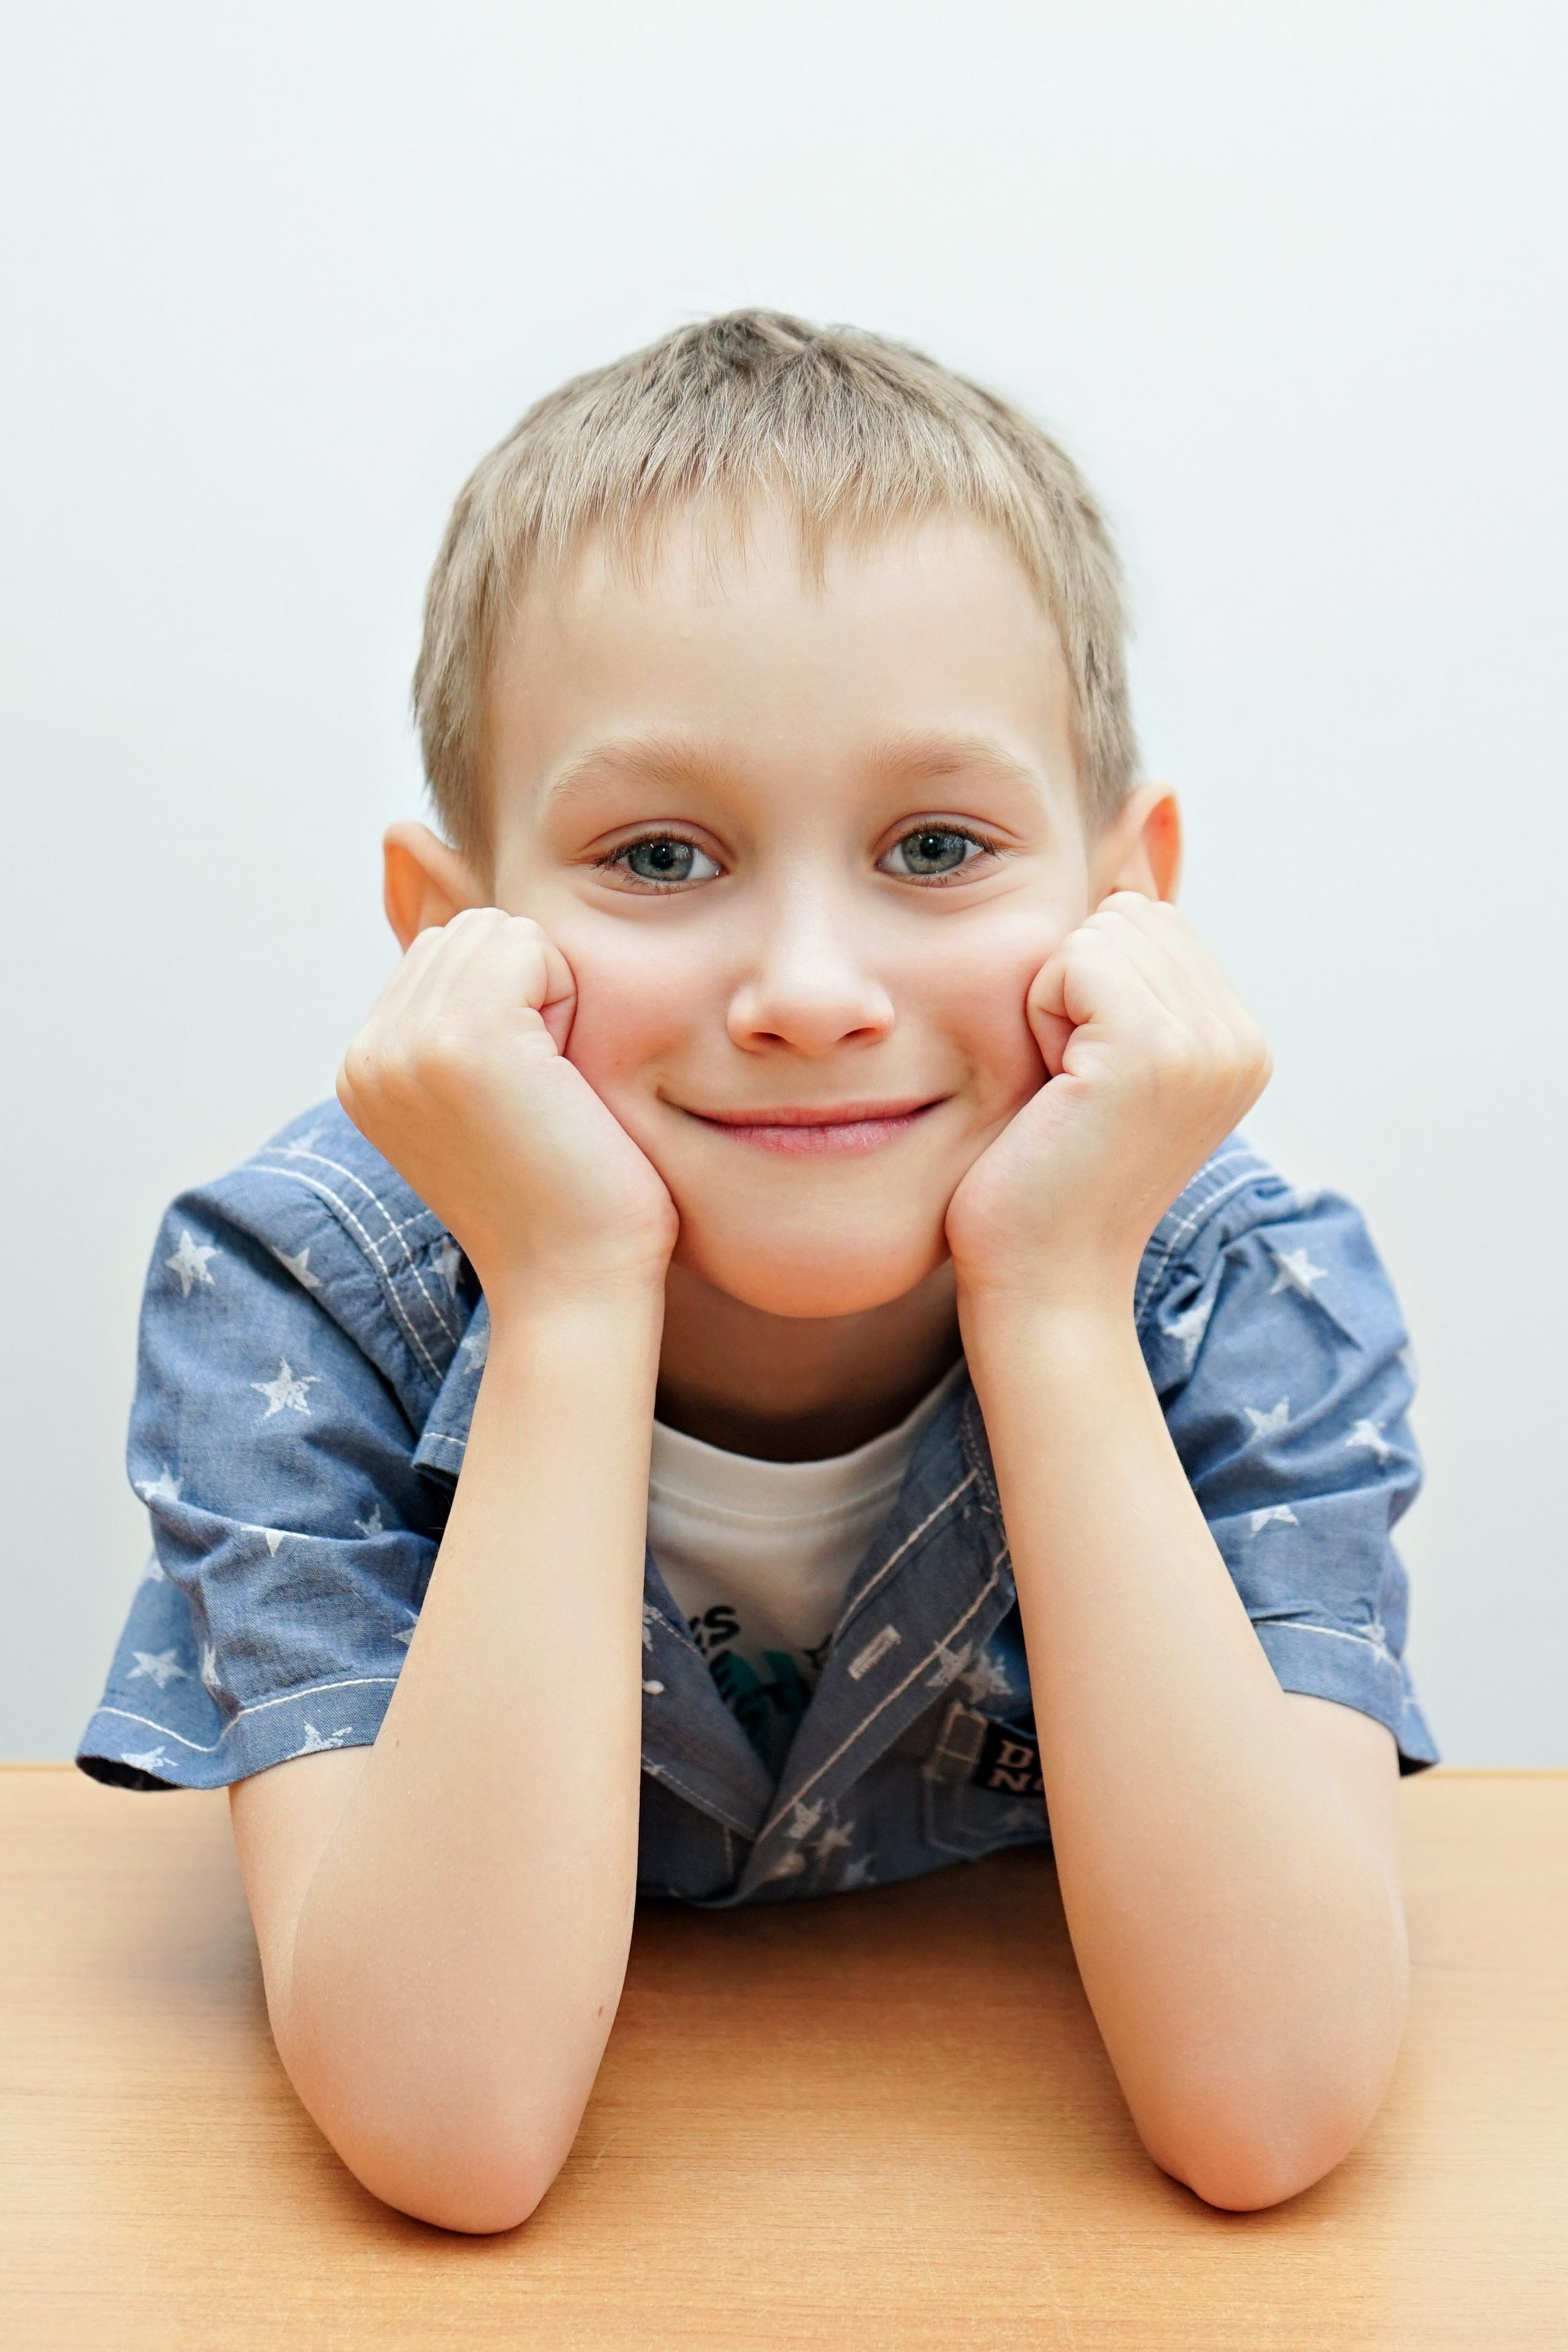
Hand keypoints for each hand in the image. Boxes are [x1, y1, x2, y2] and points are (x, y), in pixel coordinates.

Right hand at [338, 908, 677, 1304]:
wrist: (576, 1284)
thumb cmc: (563, 1197)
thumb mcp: (486, 1094)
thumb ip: (460, 1013)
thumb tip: (435, 877)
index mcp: (365, 1067)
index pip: (447, 951)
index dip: (514, 1004)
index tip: (521, 1097)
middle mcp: (367, 1053)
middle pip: (472, 931)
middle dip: (529, 991)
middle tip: (542, 1093)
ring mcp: (405, 1044)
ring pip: (501, 932)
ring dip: (551, 996)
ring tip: (549, 1088)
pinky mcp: (463, 1039)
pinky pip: (532, 945)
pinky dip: (570, 999)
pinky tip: (562, 1081)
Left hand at [946, 893, 1269, 1309]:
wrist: (1042, 1283)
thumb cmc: (1046, 1176)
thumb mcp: (1097, 1049)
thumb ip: (1127, 950)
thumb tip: (1156, 801)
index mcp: (1239, 1040)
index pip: (1149, 922)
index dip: (1088, 986)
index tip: (1087, 1081)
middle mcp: (1242, 1039)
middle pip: (1128, 916)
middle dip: (1073, 985)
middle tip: (1070, 1089)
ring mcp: (1209, 1045)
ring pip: (1100, 933)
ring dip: (1053, 1001)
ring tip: (1065, 1093)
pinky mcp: (1155, 1053)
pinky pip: (1074, 960)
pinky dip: (1040, 1014)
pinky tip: (1054, 1090)